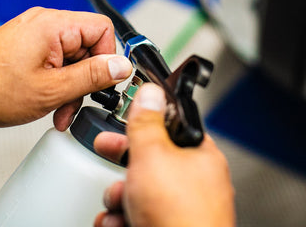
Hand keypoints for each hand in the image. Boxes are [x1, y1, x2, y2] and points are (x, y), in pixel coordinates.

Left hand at [0, 7, 132, 128]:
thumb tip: (122, 66)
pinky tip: (48, 103)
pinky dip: (56, 82)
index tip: (100, 84)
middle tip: (74, 104)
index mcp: (54, 26)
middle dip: (85, 80)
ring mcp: (36, 34)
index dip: (107, 58)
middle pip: (88, 46)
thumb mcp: (51, 89)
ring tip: (57, 110)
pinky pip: (55, 61)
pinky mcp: (28, 45)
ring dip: (70, 86)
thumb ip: (92, 77)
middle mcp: (46, 24)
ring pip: (72, 58)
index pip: (102, 30)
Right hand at [93, 84, 235, 226]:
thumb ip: (147, 123)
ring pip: (138, 190)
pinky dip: (121, 219)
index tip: (126, 117)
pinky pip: (136, 215)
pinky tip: (117, 224)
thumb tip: (150, 93)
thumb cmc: (181, 217)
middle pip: (149, 160)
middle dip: (123, 163)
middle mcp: (193, 183)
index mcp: (199, 157)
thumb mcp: (154, 155)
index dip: (145, 120)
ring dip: (118, 197)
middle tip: (106, 151)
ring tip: (118, 206)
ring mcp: (180, 209)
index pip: (170, 126)